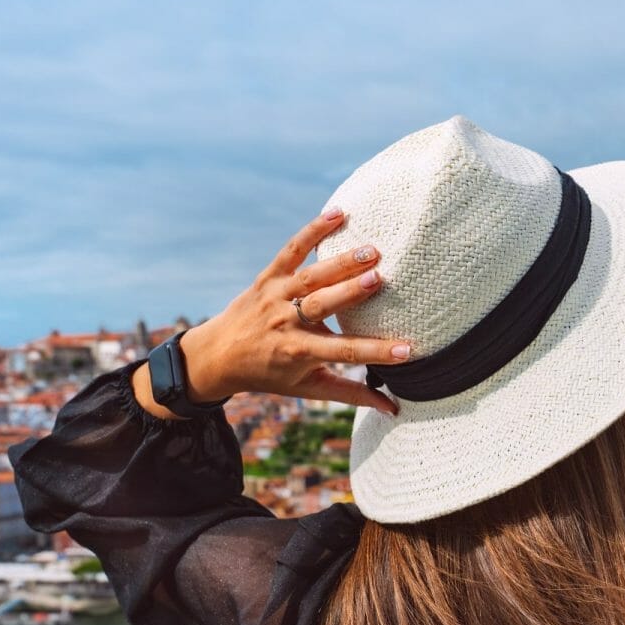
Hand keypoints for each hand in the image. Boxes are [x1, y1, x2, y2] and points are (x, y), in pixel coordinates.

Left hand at [133, 207, 412, 419]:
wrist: (218, 354)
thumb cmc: (270, 373)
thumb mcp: (308, 387)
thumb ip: (352, 393)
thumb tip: (393, 409)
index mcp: (298, 352)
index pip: (343, 353)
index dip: (375, 353)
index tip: (406, 350)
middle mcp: (285, 322)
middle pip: (322, 306)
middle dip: (350, 293)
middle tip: (380, 279)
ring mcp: (276, 296)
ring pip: (311, 276)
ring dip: (341, 263)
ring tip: (372, 250)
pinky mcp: (269, 276)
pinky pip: (291, 250)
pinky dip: (312, 231)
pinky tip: (338, 215)